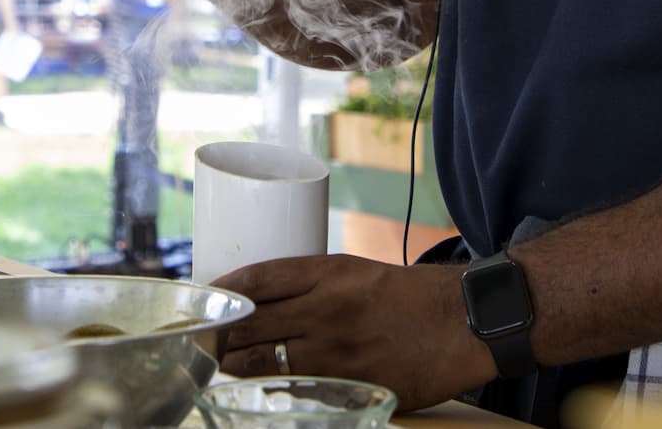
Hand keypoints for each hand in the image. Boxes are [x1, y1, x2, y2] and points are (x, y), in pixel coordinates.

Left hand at [216, 254, 496, 411]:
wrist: (462, 323)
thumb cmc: (409, 295)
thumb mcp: (356, 271)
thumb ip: (312, 285)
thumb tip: (262, 302)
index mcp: (329, 274)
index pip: (259, 279)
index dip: (224, 290)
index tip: (205, 297)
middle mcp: (327, 311)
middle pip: (252, 324)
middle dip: (219, 334)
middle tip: (198, 338)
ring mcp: (337, 353)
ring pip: (265, 363)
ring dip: (235, 366)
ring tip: (216, 366)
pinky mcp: (350, 387)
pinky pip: (297, 391)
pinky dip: (274, 390)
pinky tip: (259, 390)